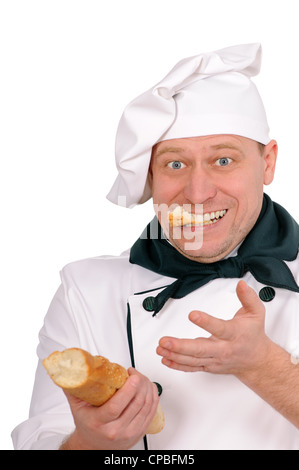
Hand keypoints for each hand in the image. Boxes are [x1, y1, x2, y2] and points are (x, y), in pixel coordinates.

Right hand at [61, 368, 158, 449]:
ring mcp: (130, 433)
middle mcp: (116, 430)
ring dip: (147, 388)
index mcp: (99, 422)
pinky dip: (153, 397)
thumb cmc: (87, 425)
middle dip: (140, 383)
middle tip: (135, 373)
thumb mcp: (77, 406)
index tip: (132, 376)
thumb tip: (73, 369)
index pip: (116, 406)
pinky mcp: (140, 433)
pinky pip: (152, 412)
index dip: (128, 390)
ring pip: (146, 406)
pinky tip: (149, 388)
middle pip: (135, 403)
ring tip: (141, 378)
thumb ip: (74, 387)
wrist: (93, 445)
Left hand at [157, 280, 272, 375]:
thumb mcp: (256, 313)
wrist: (257, 360)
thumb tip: (241, 284)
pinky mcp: (208, 366)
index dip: (206, 322)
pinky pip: (191, 367)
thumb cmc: (253, 334)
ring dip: (174, 355)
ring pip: (193, 359)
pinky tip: (165, 359)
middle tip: (165, 341)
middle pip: (200, 349)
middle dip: (181, 346)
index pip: (220, 328)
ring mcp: (215, 360)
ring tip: (160, 348)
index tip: (192, 314)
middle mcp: (223, 349)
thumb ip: (248, 297)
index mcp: (234, 334)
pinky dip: (177, 365)